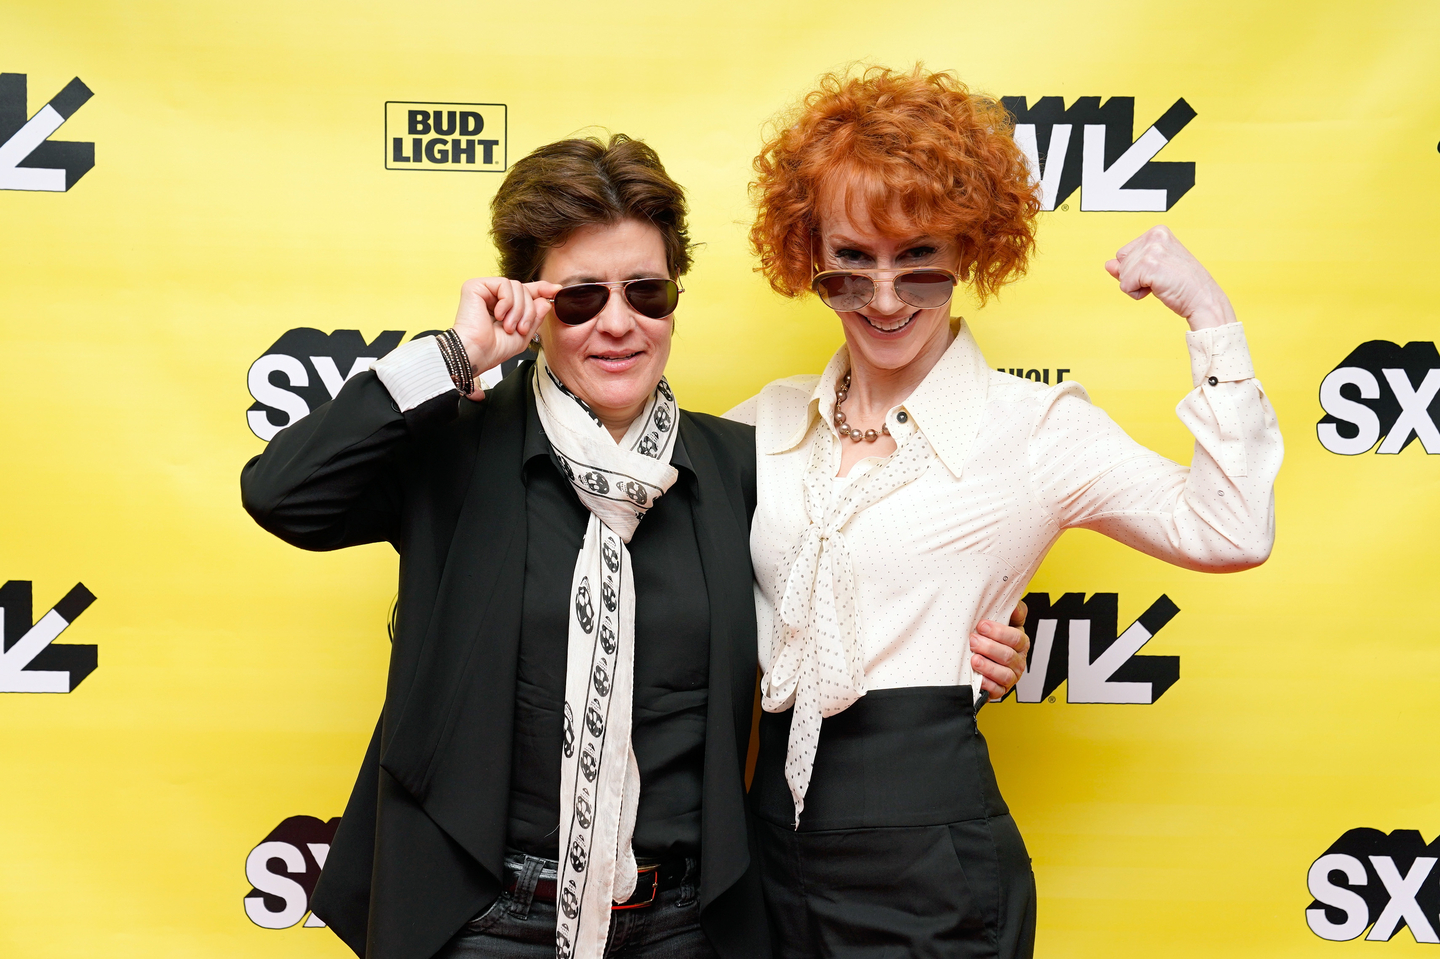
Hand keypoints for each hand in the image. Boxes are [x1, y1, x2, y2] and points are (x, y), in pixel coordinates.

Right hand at [450, 277, 561, 397]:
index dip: (541, 289)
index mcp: (503, 307)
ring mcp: (484, 290)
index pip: (525, 292)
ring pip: (517, 286)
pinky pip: (504, 284)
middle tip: (520, 329)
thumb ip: (535, 317)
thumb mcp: (523, 335)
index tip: (557, 290)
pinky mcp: (476, 286)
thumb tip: (546, 301)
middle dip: (529, 311)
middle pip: (524, 290)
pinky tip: (499, 315)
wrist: (476, 353)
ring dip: (519, 309)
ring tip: (508, 326)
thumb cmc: (493, 349)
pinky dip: (507, 302)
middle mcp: (493, 297)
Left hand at [970, 600, 1030, 700]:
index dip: (999, 632)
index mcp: (1020, 642)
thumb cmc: (991, 636)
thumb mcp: (1003, 620)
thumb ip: (1012, 611)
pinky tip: (978, 678)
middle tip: (973, 641)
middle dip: (989, 648)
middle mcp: (1017, 660)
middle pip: (1008, 656)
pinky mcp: (1000, 690)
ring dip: (988, 667)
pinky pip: (997, 690)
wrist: (978, 657)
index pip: (1016, 637)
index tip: (982, 625)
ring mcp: (1010, 676)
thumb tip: (1014, 605)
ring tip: (974, 659)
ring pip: (1005, 674)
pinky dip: (987, 685)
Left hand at [1104, 226, 1236, 330]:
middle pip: (1120, 262)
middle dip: (1135, 276)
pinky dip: (1137, 294)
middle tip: (1162, 279)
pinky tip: (1158, 290)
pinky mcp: (1148, 266)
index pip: (1124, 253)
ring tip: (1162, 284)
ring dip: (1137, 286)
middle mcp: (1155, 236)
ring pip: (1121, 275)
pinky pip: (1125, 286)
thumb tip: (1108, 265)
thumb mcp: (1153, 269)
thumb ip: (1130, 264)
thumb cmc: (1182, 285)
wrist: (1203, 300)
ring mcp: (1152, 250)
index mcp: (1158, 232)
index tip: (1161, 272)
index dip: (1137, 269)